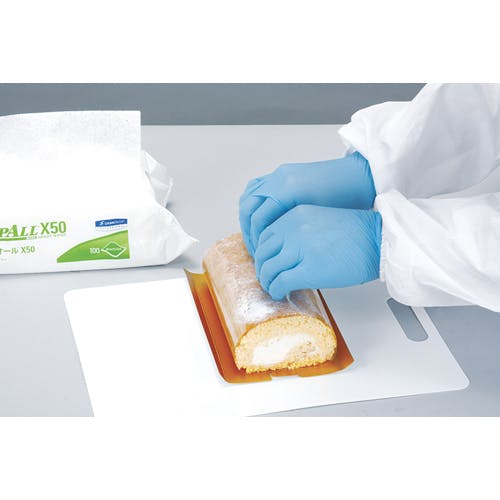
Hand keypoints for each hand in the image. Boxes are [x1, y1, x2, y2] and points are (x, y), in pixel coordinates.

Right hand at [239, 152, 375, 255]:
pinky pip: (258, 187)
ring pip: (249, 196)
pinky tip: (260, 218)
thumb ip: (294, 236)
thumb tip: (278, 254)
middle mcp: (280, 180)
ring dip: (248, 218)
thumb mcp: (320, 224)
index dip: (255, 242)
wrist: (360, 178)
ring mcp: (281, 175)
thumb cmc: (348, 200)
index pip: (258, 220)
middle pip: (248, 208)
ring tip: (256, 236)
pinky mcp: (284, 174)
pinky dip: (254, 204)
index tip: (260, 257)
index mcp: (288, 192)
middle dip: (248, 231)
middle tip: (255, 250)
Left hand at [254, 205, 381, 299]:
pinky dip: (276, 290)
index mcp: (294, 216)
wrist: (378, 239)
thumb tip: (285, 251)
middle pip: (263, 253)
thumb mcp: (320, 220)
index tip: (266, 261)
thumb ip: (299, 231)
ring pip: (268, 268)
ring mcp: (298, 250)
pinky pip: (280, 282)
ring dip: (267, 281)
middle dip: (262, 268)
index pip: (265, 236)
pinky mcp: (308, 270)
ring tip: (272, 287)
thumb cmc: (357, 232)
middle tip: (266, 277)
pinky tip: (280, 293)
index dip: (263, 252)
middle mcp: (292, 230)